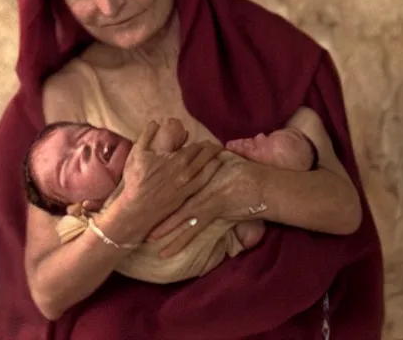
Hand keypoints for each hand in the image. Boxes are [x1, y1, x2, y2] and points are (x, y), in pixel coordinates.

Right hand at [117, 121, 224, 235]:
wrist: (138, 208)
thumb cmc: (137, 180)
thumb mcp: (137, 153)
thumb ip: (147, 135)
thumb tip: (154, 122)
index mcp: (177, 159)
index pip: (197, 147)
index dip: (203, 144)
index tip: (207, 142)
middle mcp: (187, 171)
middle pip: (205, 157)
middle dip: (213, 150)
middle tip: (218, 147)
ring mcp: (189, 184)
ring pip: (208, 169)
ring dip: (215, 161)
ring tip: (220, 157)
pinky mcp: (188, 196)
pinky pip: (205, 183)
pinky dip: (212, 175)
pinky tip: (215, 173)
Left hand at [148, 155, 264, 257]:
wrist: (262, 183)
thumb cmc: (246, 172)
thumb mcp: (227, 161)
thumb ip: (214, 159)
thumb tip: (209, 152)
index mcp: (201, 174)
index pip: (177, 182)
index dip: (162, 187)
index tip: (147, 194)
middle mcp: (199, 186)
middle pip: (173, 198)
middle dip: (157, 209)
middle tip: (139, 216)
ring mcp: (205, 198)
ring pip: (179, 214)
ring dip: (163, 226)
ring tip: (147, 236)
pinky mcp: (213, 210)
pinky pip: (193, 228)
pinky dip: (179, 240)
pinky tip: (167, 251)